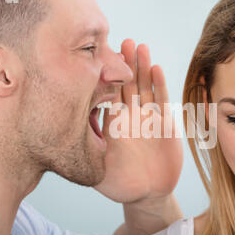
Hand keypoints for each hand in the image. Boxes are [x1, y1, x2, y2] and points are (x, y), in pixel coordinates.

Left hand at [94, 39, 182, 202]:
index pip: (109, 94)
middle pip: (127, 84)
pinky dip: (160, 85)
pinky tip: (156, 69)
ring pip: (145, 88)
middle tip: (124, 41)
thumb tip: (69, 131)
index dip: (107, 75)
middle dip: (126, 63)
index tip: (103, 56)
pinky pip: (162, 102)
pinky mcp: (165, 124)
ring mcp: (148, 118)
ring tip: (140, 47)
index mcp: (113, 123)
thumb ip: (88, 151)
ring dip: (143, 68)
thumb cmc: (121, 183)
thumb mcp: (98, 169)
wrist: (147, 194)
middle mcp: (130, 116)